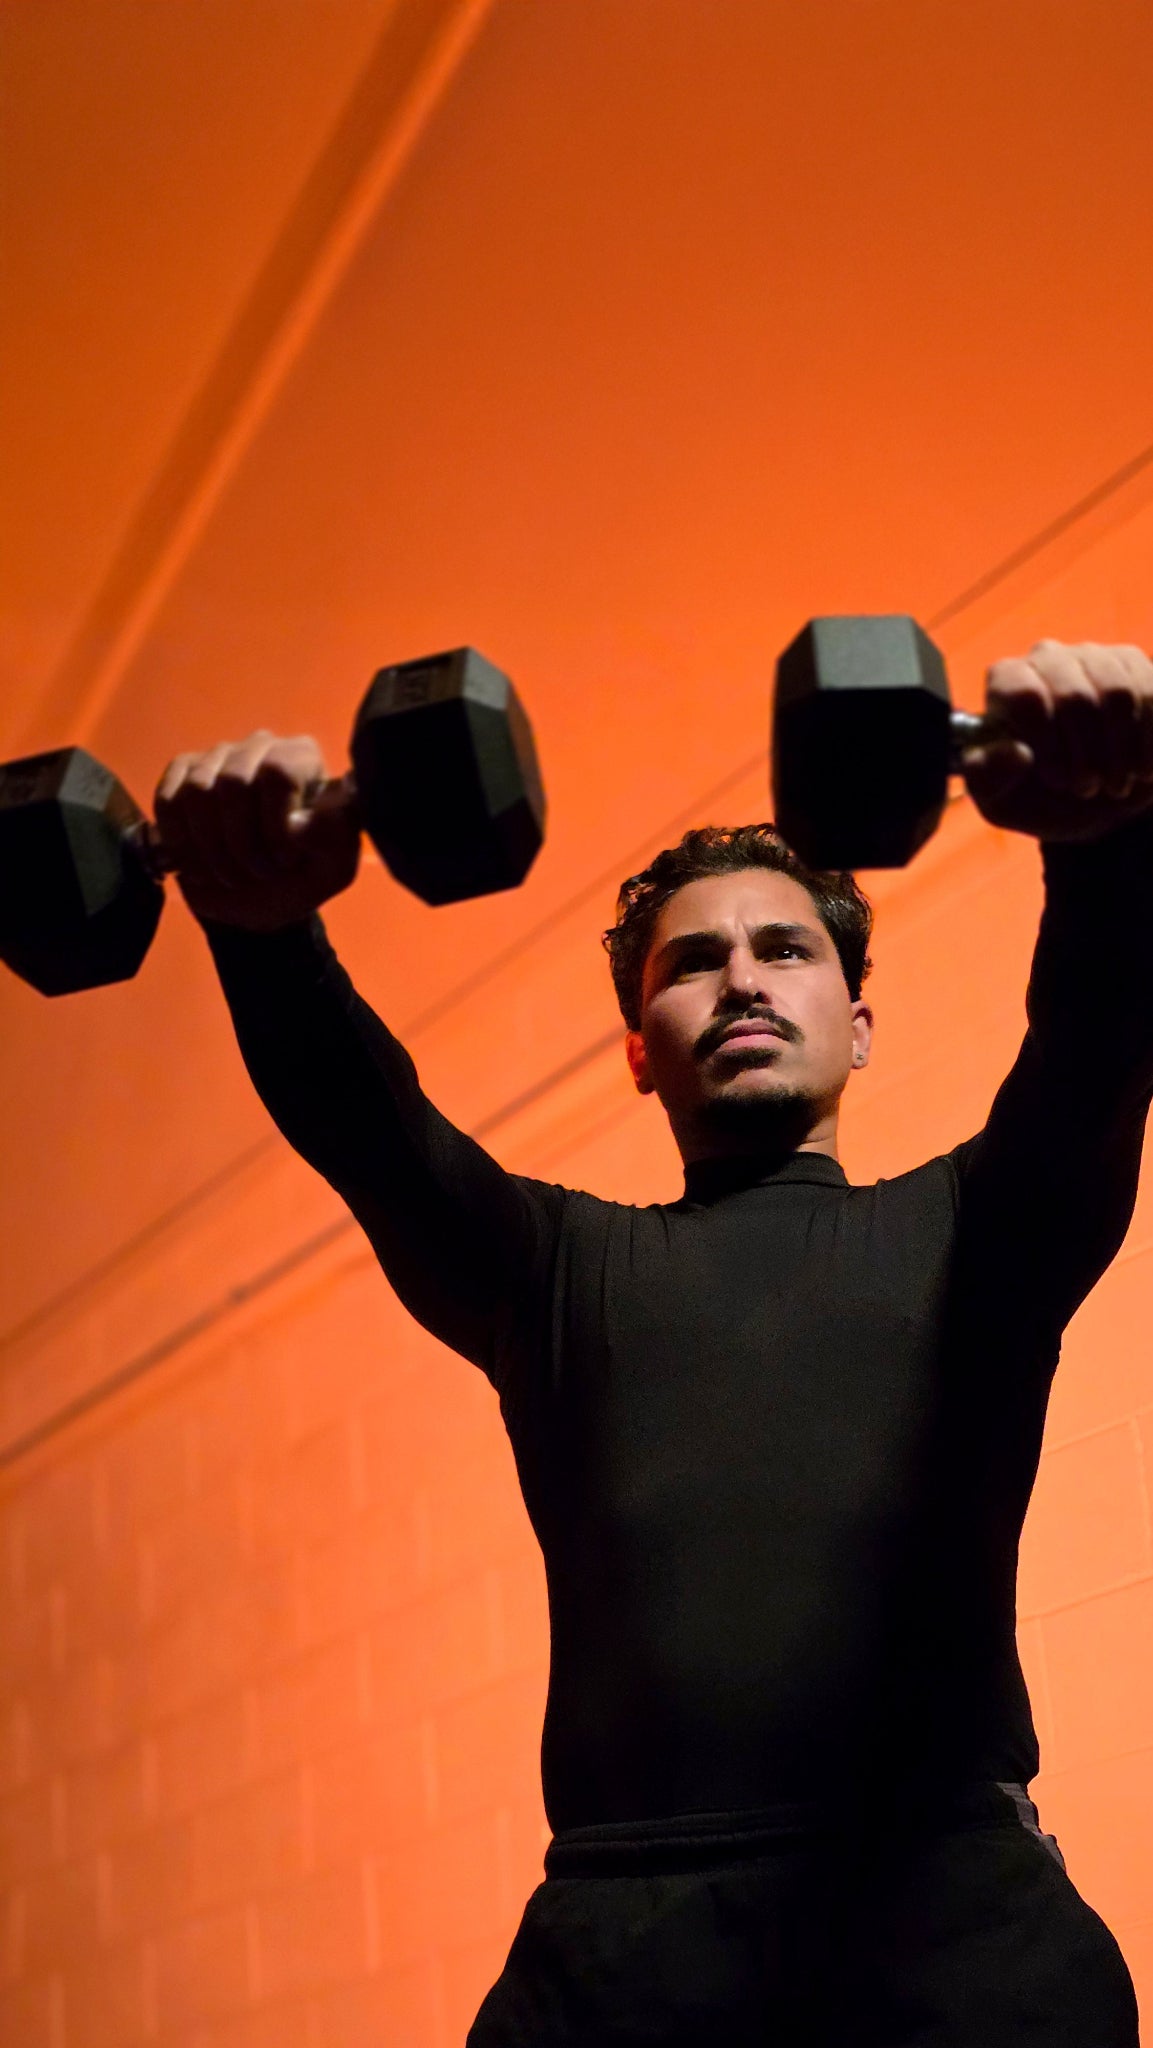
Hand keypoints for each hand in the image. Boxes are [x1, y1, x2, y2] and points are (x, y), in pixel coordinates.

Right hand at [154, 731, 360, 929]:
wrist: (260, 896)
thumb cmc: (302, 874)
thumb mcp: (333, 866)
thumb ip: (332, 838)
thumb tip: (298, 824)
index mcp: (301, 757)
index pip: (278, 772)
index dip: (275, 825)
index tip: (285, 861)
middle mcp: (259, 746)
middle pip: (234, 782)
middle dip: (241, 843)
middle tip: (255, 874)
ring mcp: (216, 757)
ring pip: (197, 792)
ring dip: (210, 849)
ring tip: (228, 875)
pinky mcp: (181, 775)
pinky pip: (168, 801)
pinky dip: (180, 842)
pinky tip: (197, 864)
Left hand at [962, 640, 1152, 842]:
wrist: (1093, 800)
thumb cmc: (1038, 797)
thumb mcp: (1001, 802)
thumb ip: (988, 779)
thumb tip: (1014, 754)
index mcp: (1006, 683)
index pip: (1025, 695)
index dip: (1047, 742)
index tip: (1057, 780)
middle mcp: (1047, 657)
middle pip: (1075, 697)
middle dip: (1086, 756)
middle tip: (1087, 789)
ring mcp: (1093, 655)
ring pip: (1118, 694)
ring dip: (1120, 752)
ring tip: (1114, 784)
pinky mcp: (1134, 663)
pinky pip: (1150, 693)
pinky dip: (1149, 741)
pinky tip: (1142, 769)